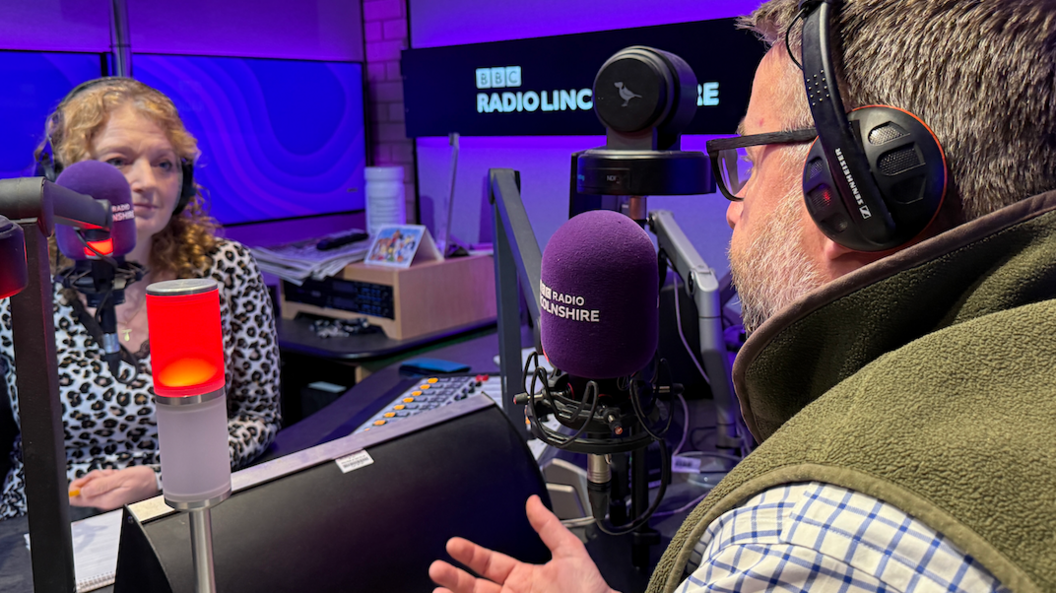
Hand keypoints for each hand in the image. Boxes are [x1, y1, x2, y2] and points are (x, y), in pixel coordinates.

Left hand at [69, 466, 158, 510]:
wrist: (155, 483)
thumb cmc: (142, 480)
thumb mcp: (121, 478)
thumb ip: (100, 484)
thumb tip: (82, 490)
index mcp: (105, 500)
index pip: (76, 499)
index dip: (75, 487)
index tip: (84, 479)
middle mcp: (103, 503)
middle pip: (83, 491)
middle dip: (91, 479)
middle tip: (105, 475)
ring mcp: (106, 500)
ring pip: (91, 487)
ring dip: (100, 477)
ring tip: (113, 475)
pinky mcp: (110, 496)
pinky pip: (100, 486)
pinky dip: (105, 479)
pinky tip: (114, 477)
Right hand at [429, 495, 616, 592]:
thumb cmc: (591, 591)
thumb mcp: (570, 553)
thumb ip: (548, 527)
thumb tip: (533, 502)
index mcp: (523, 577)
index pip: (489, 563)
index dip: (470, 554)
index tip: (452, 545)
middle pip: (476, 587)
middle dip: (455, 578)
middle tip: (437, 569)